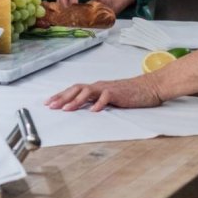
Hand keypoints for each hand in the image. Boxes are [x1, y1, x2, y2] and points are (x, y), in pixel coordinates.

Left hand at [45, 75, 163, 111]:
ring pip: (88, 92)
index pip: (74, 90)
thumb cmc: (130, 94)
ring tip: (67, 109)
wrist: (149, 87)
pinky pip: (106, 97)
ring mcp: (108, 88)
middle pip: (76, 89)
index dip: (60, 95)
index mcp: (95, 87)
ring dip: (76, 100)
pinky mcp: (118, 93)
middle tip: (51, 106)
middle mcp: (98, 86)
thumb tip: (83, 109)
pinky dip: (99, 104)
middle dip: (62, 97)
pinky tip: (93, 111)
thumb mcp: (109, 98)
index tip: (49, 103)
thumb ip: (96, 101)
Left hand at [58, 0, 131, 13]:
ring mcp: (75, 15)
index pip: (74, 12)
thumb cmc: (108, 2)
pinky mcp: (74, 11)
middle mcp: (79, 18)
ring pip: (63, 9)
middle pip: (65, 11)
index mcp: (87, 17)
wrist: (112, 6)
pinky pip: (64, 7)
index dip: (71, 1)